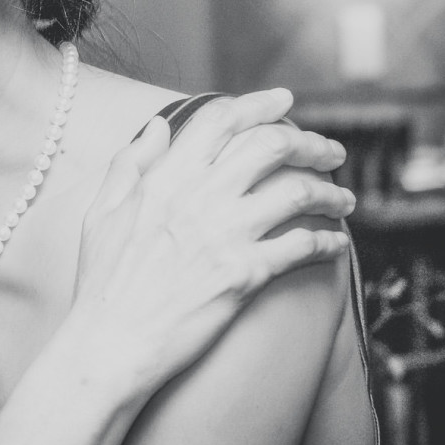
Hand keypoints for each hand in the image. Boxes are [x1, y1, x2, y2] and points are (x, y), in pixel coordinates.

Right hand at [69, 88, 354, 393]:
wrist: (110, 343)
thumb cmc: (102, 281)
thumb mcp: (101, 211)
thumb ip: (131, 162)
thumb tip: (159, 125)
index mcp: (164, 178)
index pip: (220, 120)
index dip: (258, 104)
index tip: (285, 100)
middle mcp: (199, 198)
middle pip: (270, 145)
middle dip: (309, 141)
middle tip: (329, 150)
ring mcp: (224, 236)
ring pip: (297, 191)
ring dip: (330, 190)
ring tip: (343, 198)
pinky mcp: (244, 276)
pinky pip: (302, 246)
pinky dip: (328, 240)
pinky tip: (335, 243)